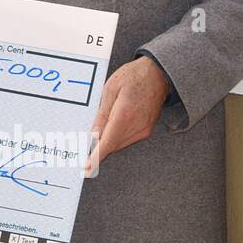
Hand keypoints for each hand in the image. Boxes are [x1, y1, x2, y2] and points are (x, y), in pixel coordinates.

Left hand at [84, 56, 169, 175]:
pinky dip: (116, 138)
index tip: (87, 168)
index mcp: (125, 114)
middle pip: (112, 145)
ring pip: (119, 144)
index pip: (108, 143)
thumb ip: (102, 114)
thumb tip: (94, 134)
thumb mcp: (110, 90)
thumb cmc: (134, 76)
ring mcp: (143, 129)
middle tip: (84, 151)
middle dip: (98, 149)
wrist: (158, 74)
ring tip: (96, 135)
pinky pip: (126, 139)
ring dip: (107, 142)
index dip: (96, 157)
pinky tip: (110, 128)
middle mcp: (137, 126)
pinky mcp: (146, 130)